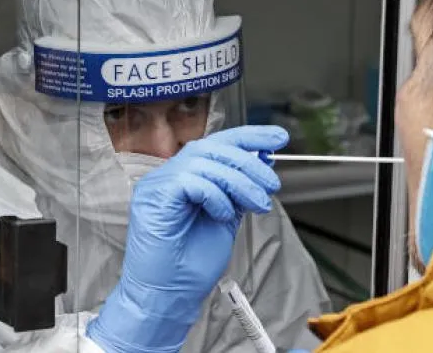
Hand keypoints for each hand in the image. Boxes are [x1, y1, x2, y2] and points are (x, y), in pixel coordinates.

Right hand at [87, 125, 288, 352]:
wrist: (168, 296)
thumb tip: (263, 162)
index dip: (249, 136)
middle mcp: (168, 176)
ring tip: (257, 203)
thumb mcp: (227, 218)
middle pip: (213, 147)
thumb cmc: (190, 266)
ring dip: (240, 181)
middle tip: (271, 183)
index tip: (278, 138)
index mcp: (185, 177)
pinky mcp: (154, 196)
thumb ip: (239, 190)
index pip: (217, 143)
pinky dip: (216, 195)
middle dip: (250, 161)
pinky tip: (223, 215)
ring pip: (206, 161)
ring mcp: (158, 184)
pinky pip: (192, 180)